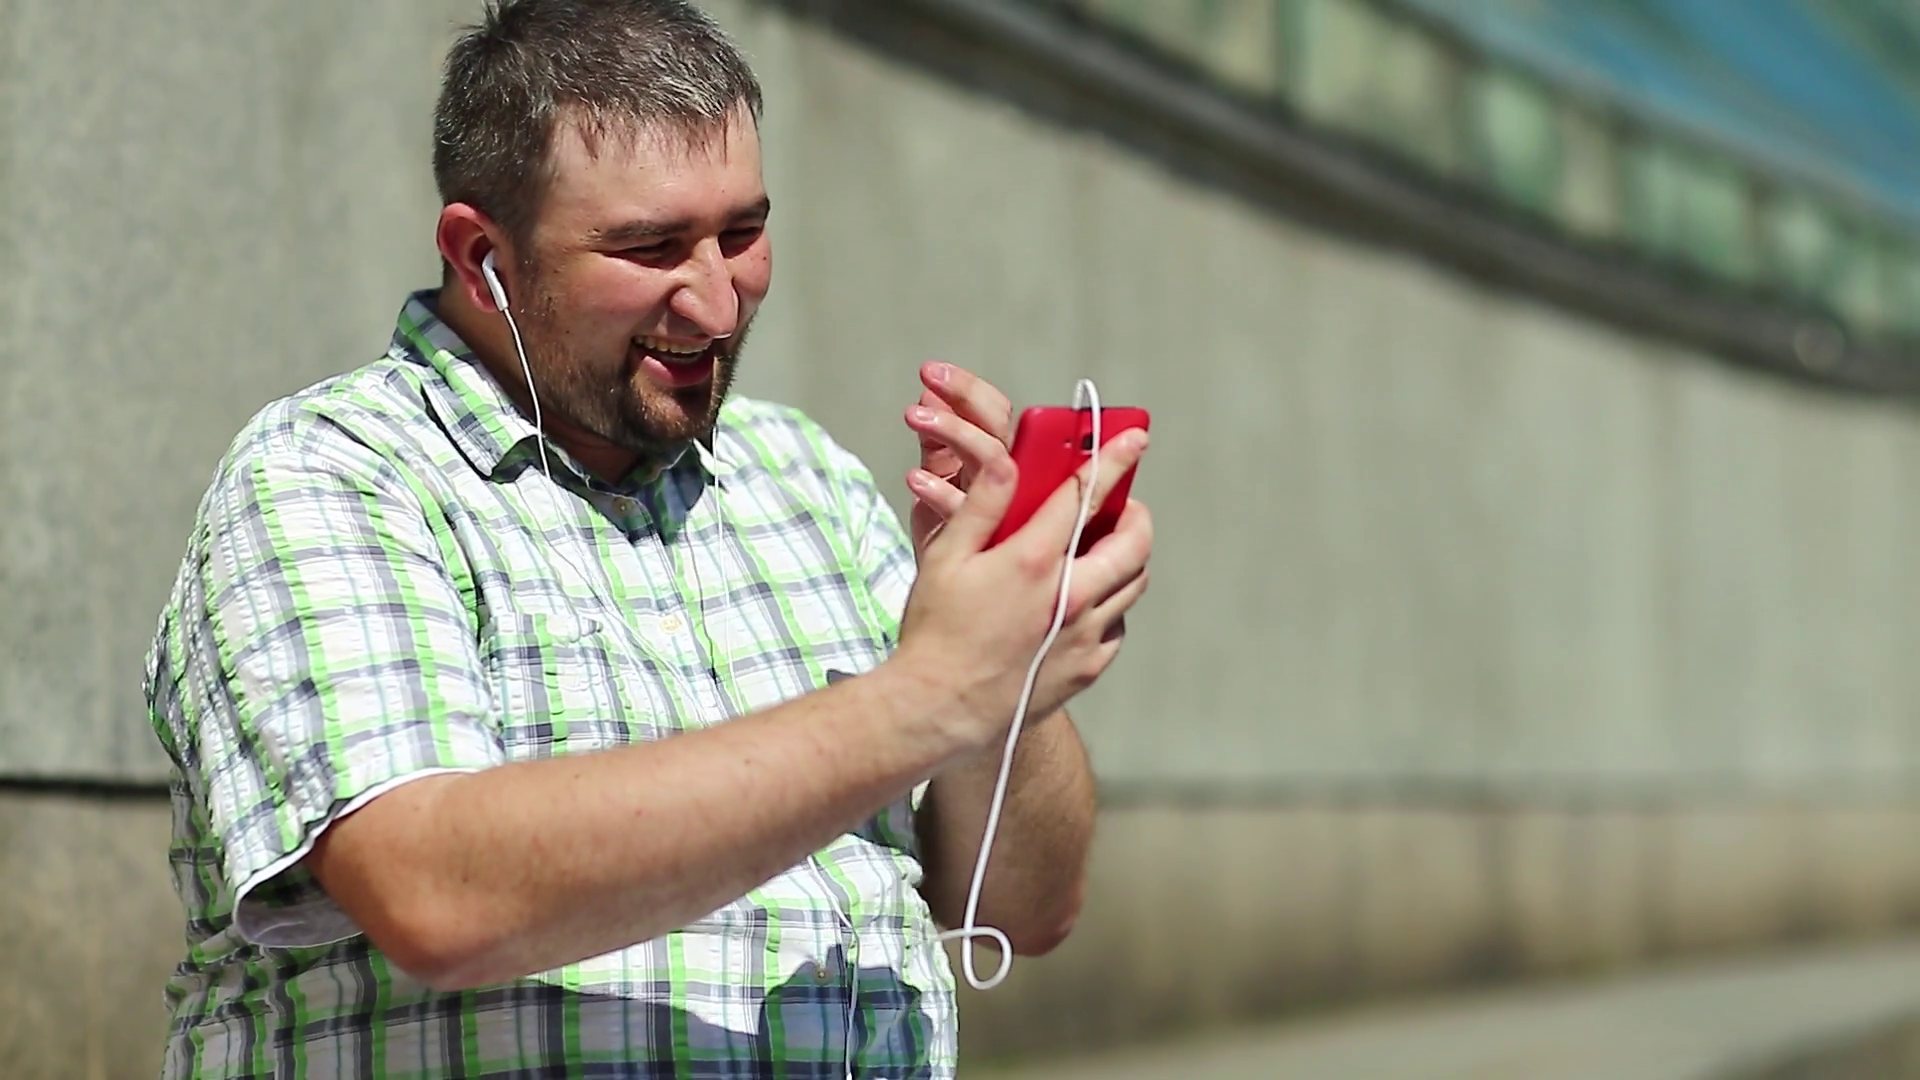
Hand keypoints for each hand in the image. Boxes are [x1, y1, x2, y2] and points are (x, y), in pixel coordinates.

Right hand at [892, 425, 1152, 750]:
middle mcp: (1070, 597)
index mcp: (1034, 561)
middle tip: (1121, 505)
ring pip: (1133, 583)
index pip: (1086, 495)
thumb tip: (1008, 460)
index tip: (1135, 438)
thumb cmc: (935, 631)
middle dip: (1136, 514)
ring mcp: (1084, 636)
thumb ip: (983, 505)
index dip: (1115, 460)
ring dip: (1128, 558)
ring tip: (1103, 549)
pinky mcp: (1087, 667)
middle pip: (1134, 542)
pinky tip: (1084, 600)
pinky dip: (1111, 603)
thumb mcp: (946, 558)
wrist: (939, 709)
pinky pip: (1117, 625)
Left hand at [905, 362, 1013, 556]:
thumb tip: (929, 393)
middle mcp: (1007, 481)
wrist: (958, 601)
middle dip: (965, 396)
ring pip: (992, 458)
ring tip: (915, 417)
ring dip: (954, 431)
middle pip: (1000, 426)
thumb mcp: (944, 485)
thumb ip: (940, 444)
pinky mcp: (983, 540)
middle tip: (930, 378)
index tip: (933, 372)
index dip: (969, 390)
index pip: (997, 413)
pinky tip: (914, 478)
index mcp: (1002, 462)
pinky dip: (938, 491)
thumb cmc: (959, 543)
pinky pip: (967, 510)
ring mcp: (999, 508)